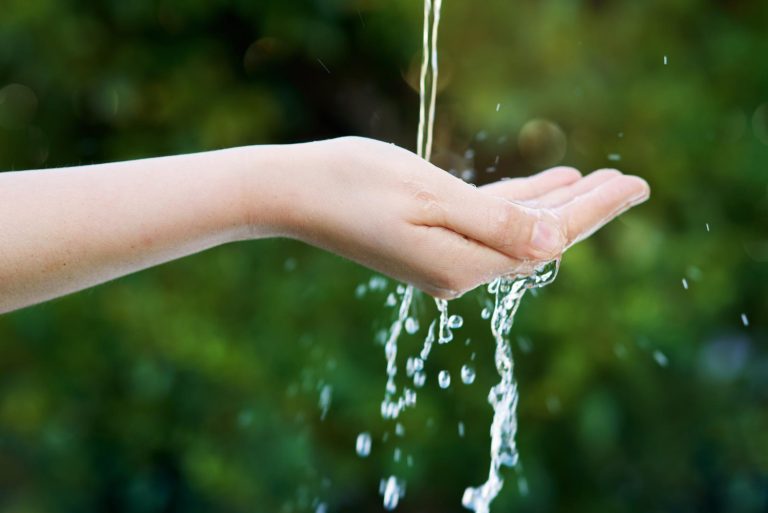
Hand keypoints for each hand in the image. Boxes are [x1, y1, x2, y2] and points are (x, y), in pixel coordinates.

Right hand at [275, 137, 649, 298]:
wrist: (295, 193)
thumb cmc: (355, 184)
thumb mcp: (431, 196)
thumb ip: (496, 223)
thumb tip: (554, 246)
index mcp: (464, 264)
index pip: (548, 238)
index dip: (595, 210)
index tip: (636, 185)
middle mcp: (459, 270)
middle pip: (539, 239)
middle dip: (586, 209)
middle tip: (632, 181)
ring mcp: (444, 258)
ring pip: (517, 230)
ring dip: (556, 205)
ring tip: (597, 180)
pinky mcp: (430, 241)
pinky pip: (489, 222)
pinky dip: (519, 204)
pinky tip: (543, 186)